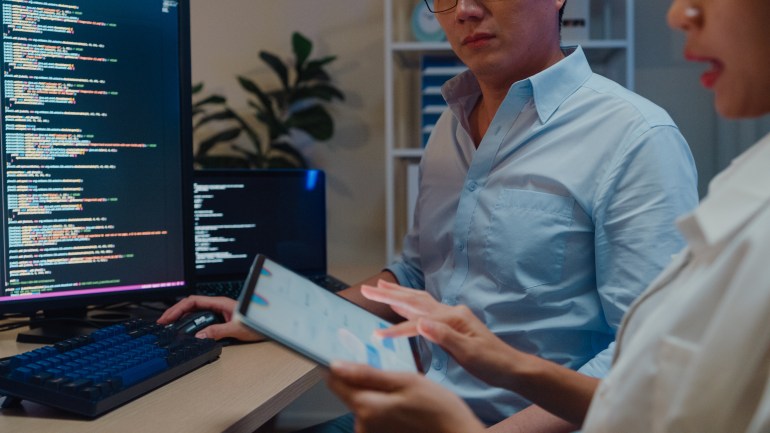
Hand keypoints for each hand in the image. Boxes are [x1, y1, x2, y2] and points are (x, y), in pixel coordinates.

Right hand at [157, 295, 263, 341]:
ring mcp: (219, 313)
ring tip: (170, 327)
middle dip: (175, 313)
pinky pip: (202, 320)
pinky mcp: (221, 320)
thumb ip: (218, 332)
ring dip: (182, 319)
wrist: (272, 325)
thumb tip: (200, 335)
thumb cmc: (260, 322)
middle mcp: (219, 306)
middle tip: (163, 324)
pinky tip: (186, 331)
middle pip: (191, 306)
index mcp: (220, 303)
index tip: (166, 318)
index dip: (177, 308)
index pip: (193, 301)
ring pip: (196, 313)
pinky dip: (191, 324)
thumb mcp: (237, 329)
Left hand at [328, 361, 484, 432]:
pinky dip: (385, 408)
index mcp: (366, 407)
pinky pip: (374, 416)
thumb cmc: (437, 408)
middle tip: (395, 379)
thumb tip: (336, 365)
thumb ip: (367, 374)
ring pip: (364, 403)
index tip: (359, 360)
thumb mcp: (405, 381)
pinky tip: (405, 408)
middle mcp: (363, 425)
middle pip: (350, 393)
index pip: (334, 382)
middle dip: (366, 382)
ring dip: (378, 395)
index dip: (343, 367)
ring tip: (405, 396)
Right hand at [362, 281, 523, 388]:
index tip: (378, 335)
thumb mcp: (469, 353)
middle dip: (390, 294)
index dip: (397, 329)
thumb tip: (421, 323)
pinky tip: (404, 304)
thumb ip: (444, 336)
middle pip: (415, 300)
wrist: (511, 367)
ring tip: (381, 287)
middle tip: (368, 288)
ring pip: (419, 301)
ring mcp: (452, 316)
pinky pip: (425, 309)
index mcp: (453, 318)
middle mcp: (451, 312)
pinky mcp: (452, 323)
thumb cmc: (492, 362)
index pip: (418, 321)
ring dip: (399, 294)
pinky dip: (410, 304)